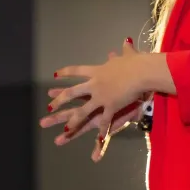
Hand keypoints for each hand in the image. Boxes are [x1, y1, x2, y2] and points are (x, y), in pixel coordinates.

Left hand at [40, 39, 145, 158]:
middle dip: (60, 101)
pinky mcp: (110, 108)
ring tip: (62, 131)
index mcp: (97, 72)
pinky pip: (104, 123)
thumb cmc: (135, 62)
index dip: (65, 73)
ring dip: (72, 122)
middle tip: (49, 107)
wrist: (141, 71)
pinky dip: (101, 135)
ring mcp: (100, 98)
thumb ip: (125, 50)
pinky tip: (96, 147)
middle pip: (72, 93)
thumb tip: (126, 41)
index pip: (77, 71)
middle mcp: (94, 85)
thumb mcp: (129, 55)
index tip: (55, 76)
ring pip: (82, 112)